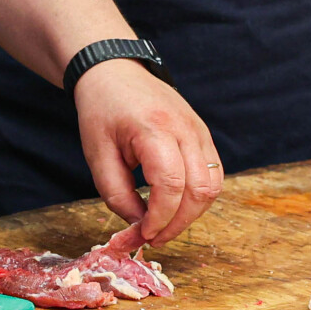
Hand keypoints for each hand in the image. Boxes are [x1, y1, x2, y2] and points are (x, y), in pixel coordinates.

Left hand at [72, 59, 220, 244]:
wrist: (114, 72)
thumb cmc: (102, 111)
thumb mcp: (97, 154)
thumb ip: (116, 194)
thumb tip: (139, 225)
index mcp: (154, 129)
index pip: (171, 184)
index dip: (161, 217)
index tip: (143, 233)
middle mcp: (185, 128)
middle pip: (199, 189)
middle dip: (178, 223)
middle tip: (153, 237)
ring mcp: (199, 130)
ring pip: (212, 186)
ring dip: (191, 213)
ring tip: (164, 225)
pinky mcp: (203, 134)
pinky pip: (213, 174)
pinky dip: (199, 196)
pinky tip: (176, 205)